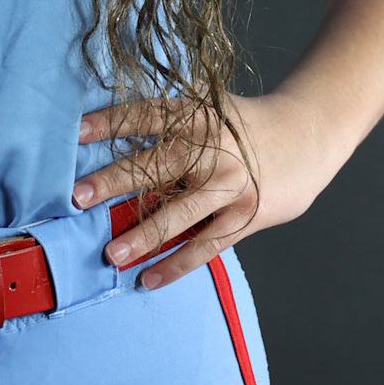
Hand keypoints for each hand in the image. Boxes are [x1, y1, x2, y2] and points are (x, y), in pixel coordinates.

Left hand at [72, 91, 325, 287]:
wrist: (308, 137)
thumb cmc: (244, 124)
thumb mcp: (210, 105)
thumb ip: (171, 118)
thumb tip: (114, 128)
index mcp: (198, 115)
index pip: (146, 115)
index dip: (110, 122)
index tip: (75, 133)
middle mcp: (211, 150)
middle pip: (156, 167)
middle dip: (113, 182)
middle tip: (77, 197)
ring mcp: (229, 187)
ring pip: (178, 216)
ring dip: (141, 237)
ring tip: (110, 254)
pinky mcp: (244, 218)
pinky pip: (204, 248)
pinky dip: (175, 266)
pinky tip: (147, 280)